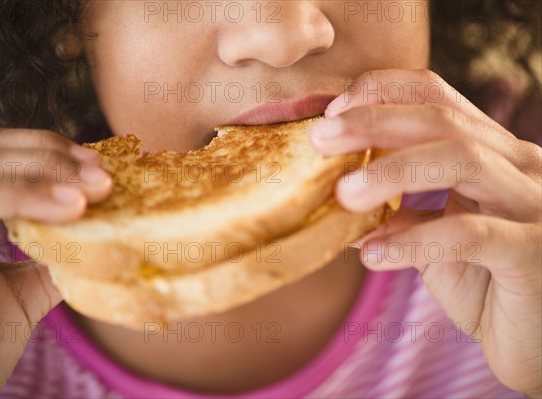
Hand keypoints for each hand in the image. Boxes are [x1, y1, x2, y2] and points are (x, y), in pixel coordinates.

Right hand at [0, 127, 111, 397]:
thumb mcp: (23, 294)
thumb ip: (51, 258)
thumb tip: (101, 230)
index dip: (48, 152)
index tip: (100, 168)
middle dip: (51, 155)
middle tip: (104, 177)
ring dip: (45, 172)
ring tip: (97, 191)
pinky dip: (19, 195)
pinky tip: (70, 208)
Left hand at [310, 70, 541, 396]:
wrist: (538, 339)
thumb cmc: (487, 284)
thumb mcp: (434, 242)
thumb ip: (398, 216)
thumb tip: (338, 201)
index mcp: (492, 155)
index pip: (439, 98)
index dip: (383, 94)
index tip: (332, 112)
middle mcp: (519, 167)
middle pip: (445, 120)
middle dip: (375, 122)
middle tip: (320, 137)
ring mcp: (534, 204)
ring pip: (463, 159)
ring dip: (393, 171)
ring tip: (343, 194)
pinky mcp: (535, 251)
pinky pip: (471, 234)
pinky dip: (415, 241)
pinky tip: (373, 256)